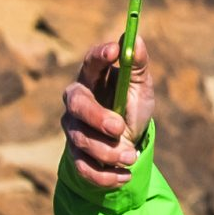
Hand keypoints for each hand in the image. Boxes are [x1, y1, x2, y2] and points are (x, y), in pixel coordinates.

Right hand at [62, 32, 155, 189]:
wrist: (130, 144)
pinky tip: (124, 175)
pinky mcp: (76, 156)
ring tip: (132, 156)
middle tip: (119, 127)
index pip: (90, 62)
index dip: (100, 55)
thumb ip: (137, 65)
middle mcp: (76, 102)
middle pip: (77, 105)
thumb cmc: (132, 108)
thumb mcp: (140, 87)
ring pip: (83, 140)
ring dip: (110, 151)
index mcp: (92, 80)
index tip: (114, 51)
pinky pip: (84, 168)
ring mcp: (73, 130)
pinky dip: (106, 175)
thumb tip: (135, 38)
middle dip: (97, 117)